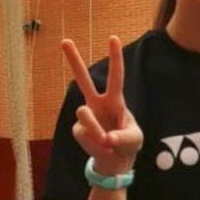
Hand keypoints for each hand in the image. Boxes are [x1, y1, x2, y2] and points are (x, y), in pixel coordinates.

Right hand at [62, 36, 142, 175]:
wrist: (115, 161)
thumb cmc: (128, 144)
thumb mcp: (134, 141)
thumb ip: (123, 137)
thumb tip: (106, 138)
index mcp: (115, 100)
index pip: (116, 77)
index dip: (115, 58)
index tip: (113, 38)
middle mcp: (98, 104)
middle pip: (83, 79)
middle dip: (74, 60)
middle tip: (65, 40)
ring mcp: (86, 116)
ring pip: (84, 113)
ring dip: (96, 129)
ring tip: (107, 143)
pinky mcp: (78, 130)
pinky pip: (84, 132)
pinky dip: (95, 143)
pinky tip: (102, 148)